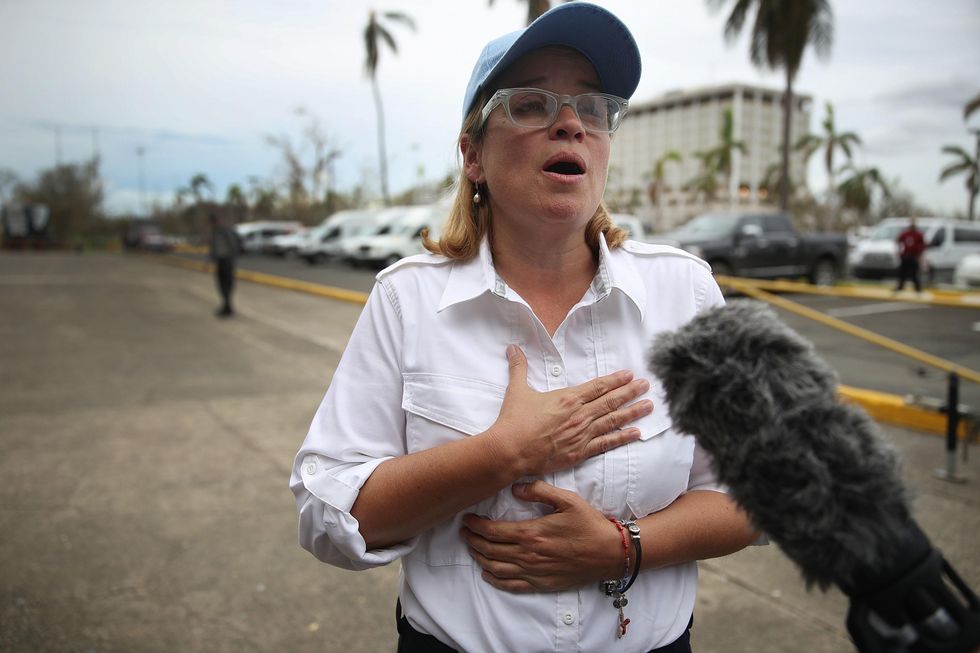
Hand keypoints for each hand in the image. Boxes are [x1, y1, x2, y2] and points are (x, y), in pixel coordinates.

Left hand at [461, 481, 624, 592]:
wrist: (610, 553)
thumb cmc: (589, 524)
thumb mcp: (567, 500)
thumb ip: (539, 491)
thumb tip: (515, 488)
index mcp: (531, 533)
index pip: (493, 531)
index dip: (476, 526)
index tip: (467, 519)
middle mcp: (528, 555)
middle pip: (489, 549)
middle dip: (472, 540)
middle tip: (464, 532)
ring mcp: (533, 572)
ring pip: (496, 568)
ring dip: (479, 558)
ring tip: (472, 548)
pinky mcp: (541, 584)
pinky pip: (511, 585)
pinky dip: (494, 579)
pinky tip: (487, 573)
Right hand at [486, 345, 652, 476]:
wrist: (510, 450)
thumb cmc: (514, 421)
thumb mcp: (517, 390)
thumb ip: (518, 368)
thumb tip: (513, 348)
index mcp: (568, 399)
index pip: (598, 386)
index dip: (615, 380)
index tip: (629, 375)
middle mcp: (579, 415)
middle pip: (611, 401)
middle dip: (630, 392)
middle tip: (647, 385)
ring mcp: (582, 434)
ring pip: (613, 421)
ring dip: (632, 412)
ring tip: (649, 405)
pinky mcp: (579, 453)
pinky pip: (606, 444)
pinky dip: (622, 438)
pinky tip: (636, 433)